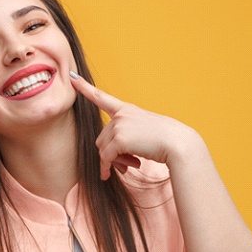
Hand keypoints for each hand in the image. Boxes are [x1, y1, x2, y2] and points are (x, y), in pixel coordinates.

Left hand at [70, 72, 197, 179]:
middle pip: (101, 138)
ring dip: (112, 162)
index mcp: (127, 109)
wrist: (178, 144)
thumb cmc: (164, 140)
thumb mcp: (143, 132)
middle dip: (110, 154)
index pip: (102, 97)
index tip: (72, 77)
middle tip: (125, 165)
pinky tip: (113, 174)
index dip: (85, 87)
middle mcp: (121, 114)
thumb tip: (108, 158)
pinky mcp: (120, 138)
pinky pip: (106, 157)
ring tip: (130, 166)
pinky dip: (107, 168)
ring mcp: (120, 125)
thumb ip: (124, 138)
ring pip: (102, 149)